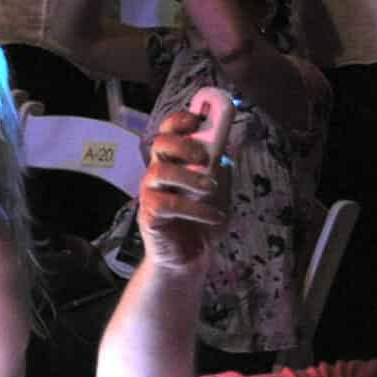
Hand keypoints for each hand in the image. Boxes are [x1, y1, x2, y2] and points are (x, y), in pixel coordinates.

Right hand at [135, 107, 230, 273]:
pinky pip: (168, 204)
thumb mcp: (219, 191)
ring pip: (159, 171)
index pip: (168, 132)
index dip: (180, 120)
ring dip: (188, 176)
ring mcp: (151, 193)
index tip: (198, 118)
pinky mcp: (150, 215)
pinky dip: (195, 208)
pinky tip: (212, 215)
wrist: (192, 258)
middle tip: (204, 158)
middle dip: (183, 145)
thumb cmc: (202, 221)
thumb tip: (226, 145)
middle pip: (159, 144)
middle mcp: (158, 173)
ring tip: (209, 188)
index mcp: (173, 162)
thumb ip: (219, 169)